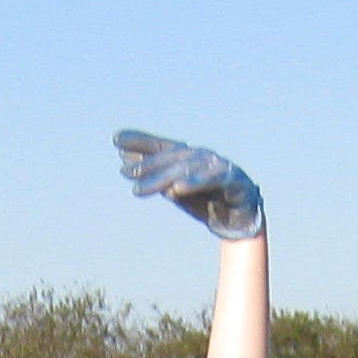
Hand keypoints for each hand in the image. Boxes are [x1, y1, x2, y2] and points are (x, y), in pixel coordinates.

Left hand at [114, 131, 262, 239]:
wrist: (242, 218)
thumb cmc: (207, 200)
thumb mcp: (176, 189)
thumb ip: (155, 176)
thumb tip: (124, 163)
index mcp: (189, 157)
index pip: (161, 147)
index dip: (140, 141)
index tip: (116, 139)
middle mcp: (202, 157)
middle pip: (171, 160)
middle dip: (148, 165)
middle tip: (125, 172)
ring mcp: (218, 166)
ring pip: (187, 170)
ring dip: (162, 178)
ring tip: (140, 188)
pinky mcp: (233, 180)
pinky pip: (212, 181)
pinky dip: (194, 184)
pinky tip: (176, 190)